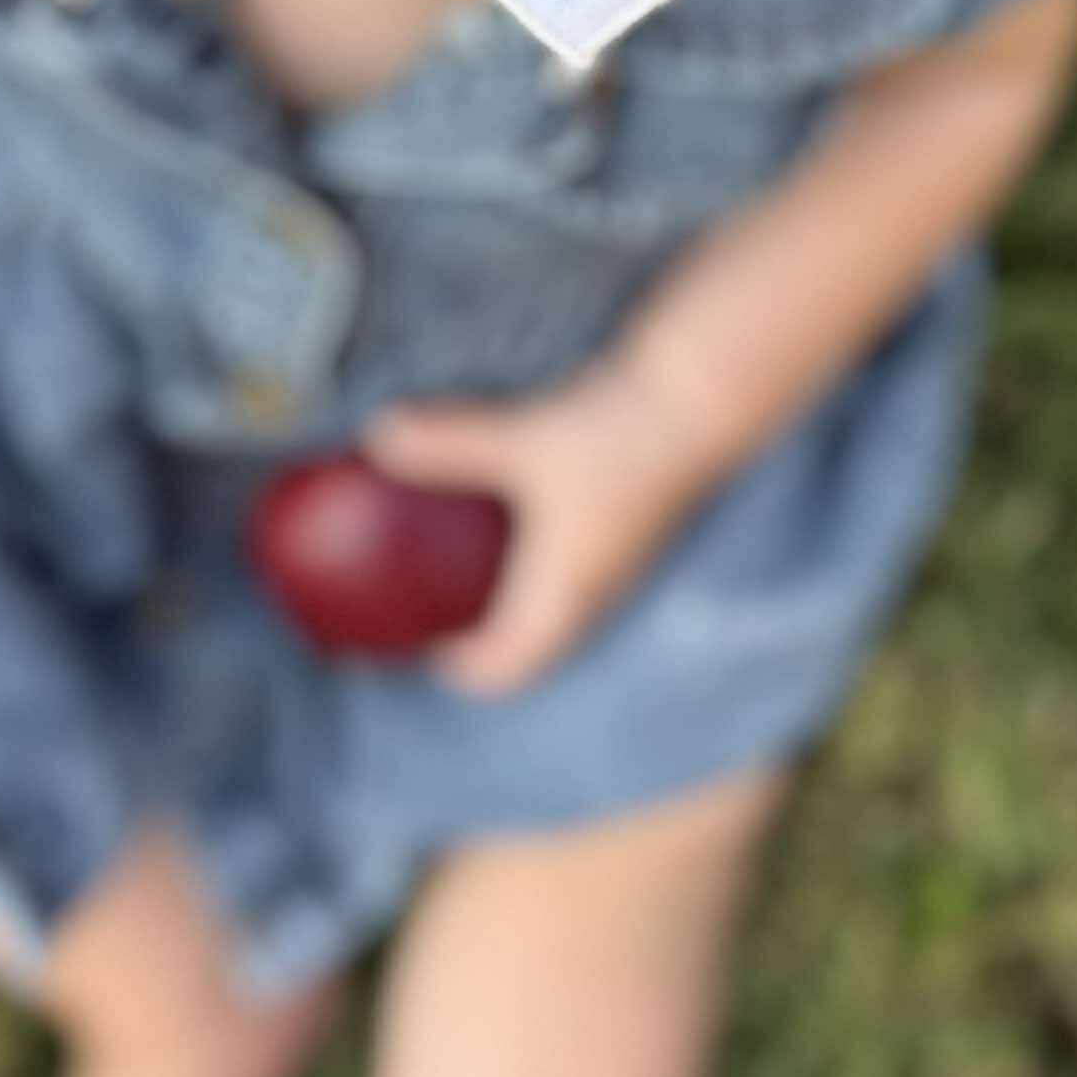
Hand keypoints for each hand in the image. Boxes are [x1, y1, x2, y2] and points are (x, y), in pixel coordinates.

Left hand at [366, 356, 728, 699]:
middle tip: (442, 620)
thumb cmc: (612, 436)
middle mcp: (593, 590)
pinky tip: (525, 525)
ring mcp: (619, 563)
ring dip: (521, 611)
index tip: (429, 657)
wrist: (699, 405)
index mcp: (561, 594)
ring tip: (477, 580)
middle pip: (536, 646)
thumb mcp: (521, 441)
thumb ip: (450, 445)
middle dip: (490, 645)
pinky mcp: (633, 529)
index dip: (468, 671)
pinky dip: (545, 574)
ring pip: (563, 612)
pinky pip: (581, 575)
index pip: (510, 665)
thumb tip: (377, 436)